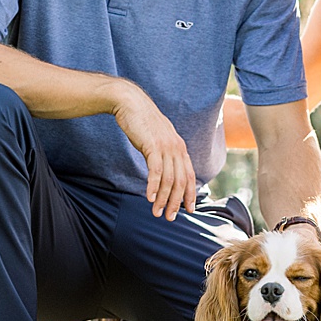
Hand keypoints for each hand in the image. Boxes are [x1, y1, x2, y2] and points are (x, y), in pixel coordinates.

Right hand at [110, 82, 197, 221]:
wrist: (130, 103)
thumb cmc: (141, 123)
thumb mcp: (157, 139)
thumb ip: (163, 153)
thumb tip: (164, 170)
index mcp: (179, 147)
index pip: (189, 175)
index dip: (190, 194)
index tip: (188, 210)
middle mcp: (176, 148)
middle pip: (180, 181)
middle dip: (176, 202)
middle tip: (170, 218)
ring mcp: (166, 146)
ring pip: (169, 179)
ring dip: (163, 199)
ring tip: (157, 213)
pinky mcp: (153, 145)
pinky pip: (156, 171)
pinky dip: (154, 186)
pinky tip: (150, 198)